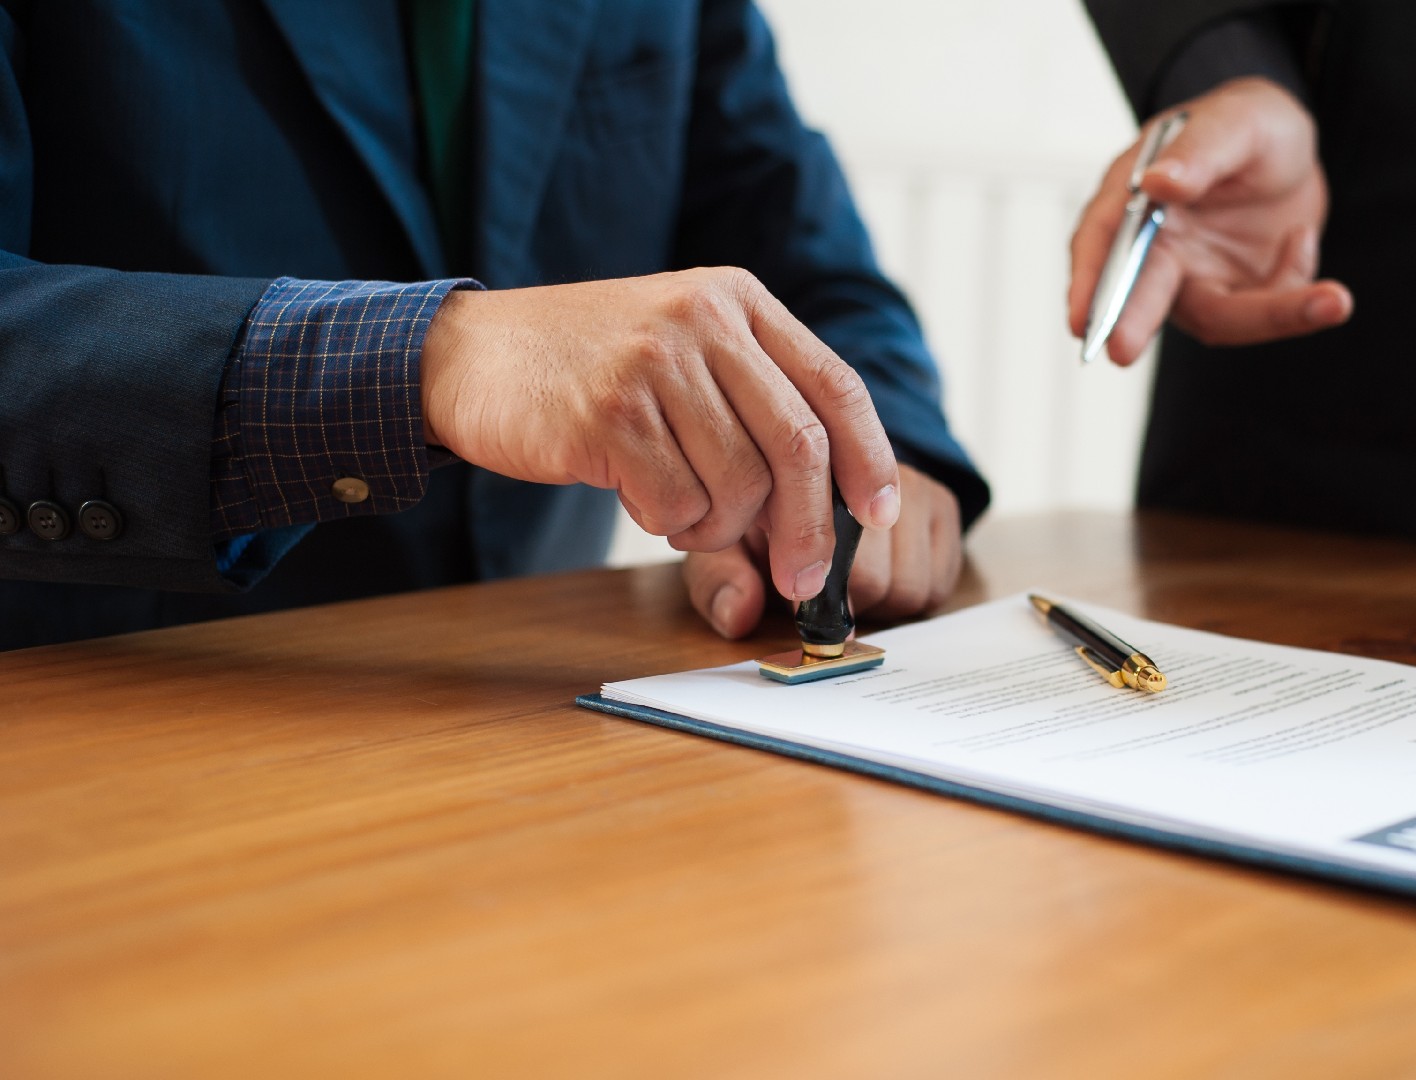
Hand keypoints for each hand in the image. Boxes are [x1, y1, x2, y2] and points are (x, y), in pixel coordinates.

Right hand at [420, 269, 900, 601]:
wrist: (470, 355)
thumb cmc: (589, 367)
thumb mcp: (683, 346)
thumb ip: (754, 397)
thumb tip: (831, 502)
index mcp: (737, 300)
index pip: (834, 385)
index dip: (870, 457)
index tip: (881, 514)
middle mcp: (703, 320)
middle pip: (799, 445)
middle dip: (811, 527)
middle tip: (803, 579)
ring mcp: (654, 364)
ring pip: (739, 485)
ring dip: (718, 525)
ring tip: (680, 508)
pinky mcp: (607, 415)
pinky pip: (675, 504)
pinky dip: (668, 523)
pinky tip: (637, 495)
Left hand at [682, 463, 962, 637]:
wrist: (822, 469)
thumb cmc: (766, 510)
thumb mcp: (724, 537)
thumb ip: (720, 577)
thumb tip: (737, 616)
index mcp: (804, 461)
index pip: (820, 537)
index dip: (807, 584)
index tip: (797, 596)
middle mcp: (873, 466)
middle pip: (871, 577)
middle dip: (844, 596)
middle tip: (822, 582)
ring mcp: (913, 481)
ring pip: (910, 585)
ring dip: (880, 598)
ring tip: (853, 577)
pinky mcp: (945, 504)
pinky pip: (939, 581)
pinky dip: (913, 590)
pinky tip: (884, 570)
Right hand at [1067, 76, 1351, 365]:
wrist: (1290, 151)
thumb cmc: (1246, 124)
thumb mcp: (1235, 120)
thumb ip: (1198, 152)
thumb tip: (1156, 184)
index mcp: (1135, 199)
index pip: (1103, 245)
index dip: (1089, 284)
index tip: (1080, 321)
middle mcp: (1155, 251)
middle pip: (1140, 297)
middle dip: (1131, 324)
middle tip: (1121, 352)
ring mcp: (1194, 281)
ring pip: (1219, 319)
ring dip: (1276, 314)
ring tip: (1335, 301)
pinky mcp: (1235, 299)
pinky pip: (1266, 310)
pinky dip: (1297, 283)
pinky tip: (1302, 237)